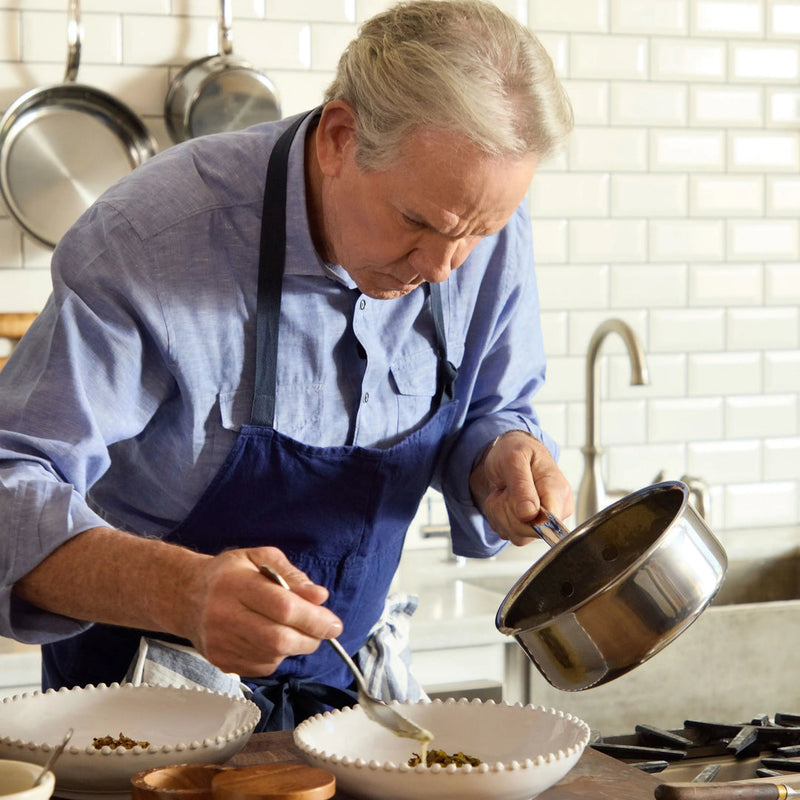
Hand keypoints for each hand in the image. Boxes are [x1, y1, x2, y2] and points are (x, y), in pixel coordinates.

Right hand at [180, 546, 342, 675]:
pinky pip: (262, 667)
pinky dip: (279, 656)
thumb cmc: (229, 574)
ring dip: (297, 647)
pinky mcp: (220, 662)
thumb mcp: (261, 559)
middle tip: (324, 630)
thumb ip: (292, 575)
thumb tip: (319, 597)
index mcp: (235, 584)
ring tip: (300, 631)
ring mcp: (220, 643)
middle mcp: (224, 615)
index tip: (334, 623)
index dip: (313, 618)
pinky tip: (276, 640)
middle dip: (310, 637)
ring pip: (272, 656)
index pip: (282, 607)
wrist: (186, 596)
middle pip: (278, 638)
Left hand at [469, 431, 573, 545]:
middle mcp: (557, 509)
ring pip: (518, 536)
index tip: (511, 496)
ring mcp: (546, 520)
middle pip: (530, 532)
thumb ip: (522, 486)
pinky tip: (504, 502)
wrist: (510, 453)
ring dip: (501, 515)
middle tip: (505, 489)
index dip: (525, 516)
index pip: (548, 521)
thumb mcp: (514, 459)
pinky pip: (511, 535)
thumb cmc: (515, 451)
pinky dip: (500, 519)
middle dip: (507, 512)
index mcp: (558, 491)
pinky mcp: (533, 527)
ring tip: (505, 493)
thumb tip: (530, 514)